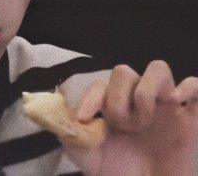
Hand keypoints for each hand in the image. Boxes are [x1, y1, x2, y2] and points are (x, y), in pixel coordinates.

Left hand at [63, 61, 197, 175]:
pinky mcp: (191, 118)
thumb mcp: (86, 156)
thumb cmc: (118, 174)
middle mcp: (137, 101)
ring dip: (146, 91)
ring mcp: (165, 107)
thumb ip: (68, 134)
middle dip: (118, 98)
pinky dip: (188, 87)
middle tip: (122, 127)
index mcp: (114, 106)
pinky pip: (196, 87)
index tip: (85, 120)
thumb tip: (51, 112)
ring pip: (158, 69)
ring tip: (144, 120)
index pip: (100, 84)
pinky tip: (176, 102)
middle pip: (124, 71)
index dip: (91, 98)